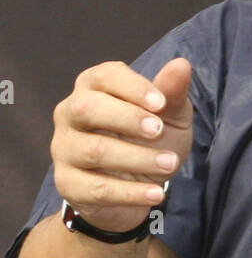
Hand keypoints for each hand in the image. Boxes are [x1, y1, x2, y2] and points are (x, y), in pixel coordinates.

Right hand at [51, 58, 193, 232]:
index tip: (162, 103)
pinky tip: (157, 193)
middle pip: (87, 107)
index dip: (133, 87)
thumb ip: (172, 92)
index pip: (105, 76)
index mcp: (94, 86)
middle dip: (127, 118)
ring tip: (170, 164)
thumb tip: (181, 65)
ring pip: (93, 150)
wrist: (138, 185)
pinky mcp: (67, 183)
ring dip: (136, 157)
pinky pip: (96, 188)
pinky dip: (130, 192)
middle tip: (159, 131)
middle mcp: (70, 113)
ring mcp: (64, 148)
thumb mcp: (169, 115)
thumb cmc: (151, 139)